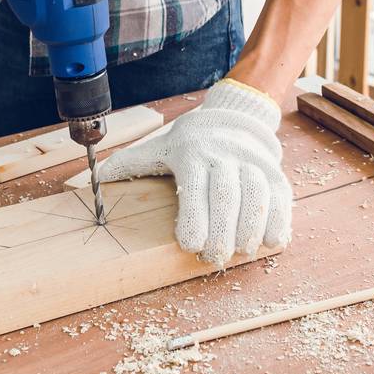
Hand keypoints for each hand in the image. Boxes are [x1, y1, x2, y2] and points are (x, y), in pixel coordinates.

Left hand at [92, 79, 292, 266]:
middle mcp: (225, 155)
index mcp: (193, 153)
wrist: (234, 116)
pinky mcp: (276, 173)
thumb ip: (129, 164)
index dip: (195, 217)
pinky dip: (279, 220)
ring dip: (250, 229)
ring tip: (239, 251)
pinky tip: (271, 240)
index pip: (195, 187)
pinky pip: (281, 197)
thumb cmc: (189, 142)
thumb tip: (92, 181)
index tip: (191, 245)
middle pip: (227, 196)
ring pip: (257, 196)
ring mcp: (254, 162)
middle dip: (221, 232)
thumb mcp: (157, 148)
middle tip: (213, 257)